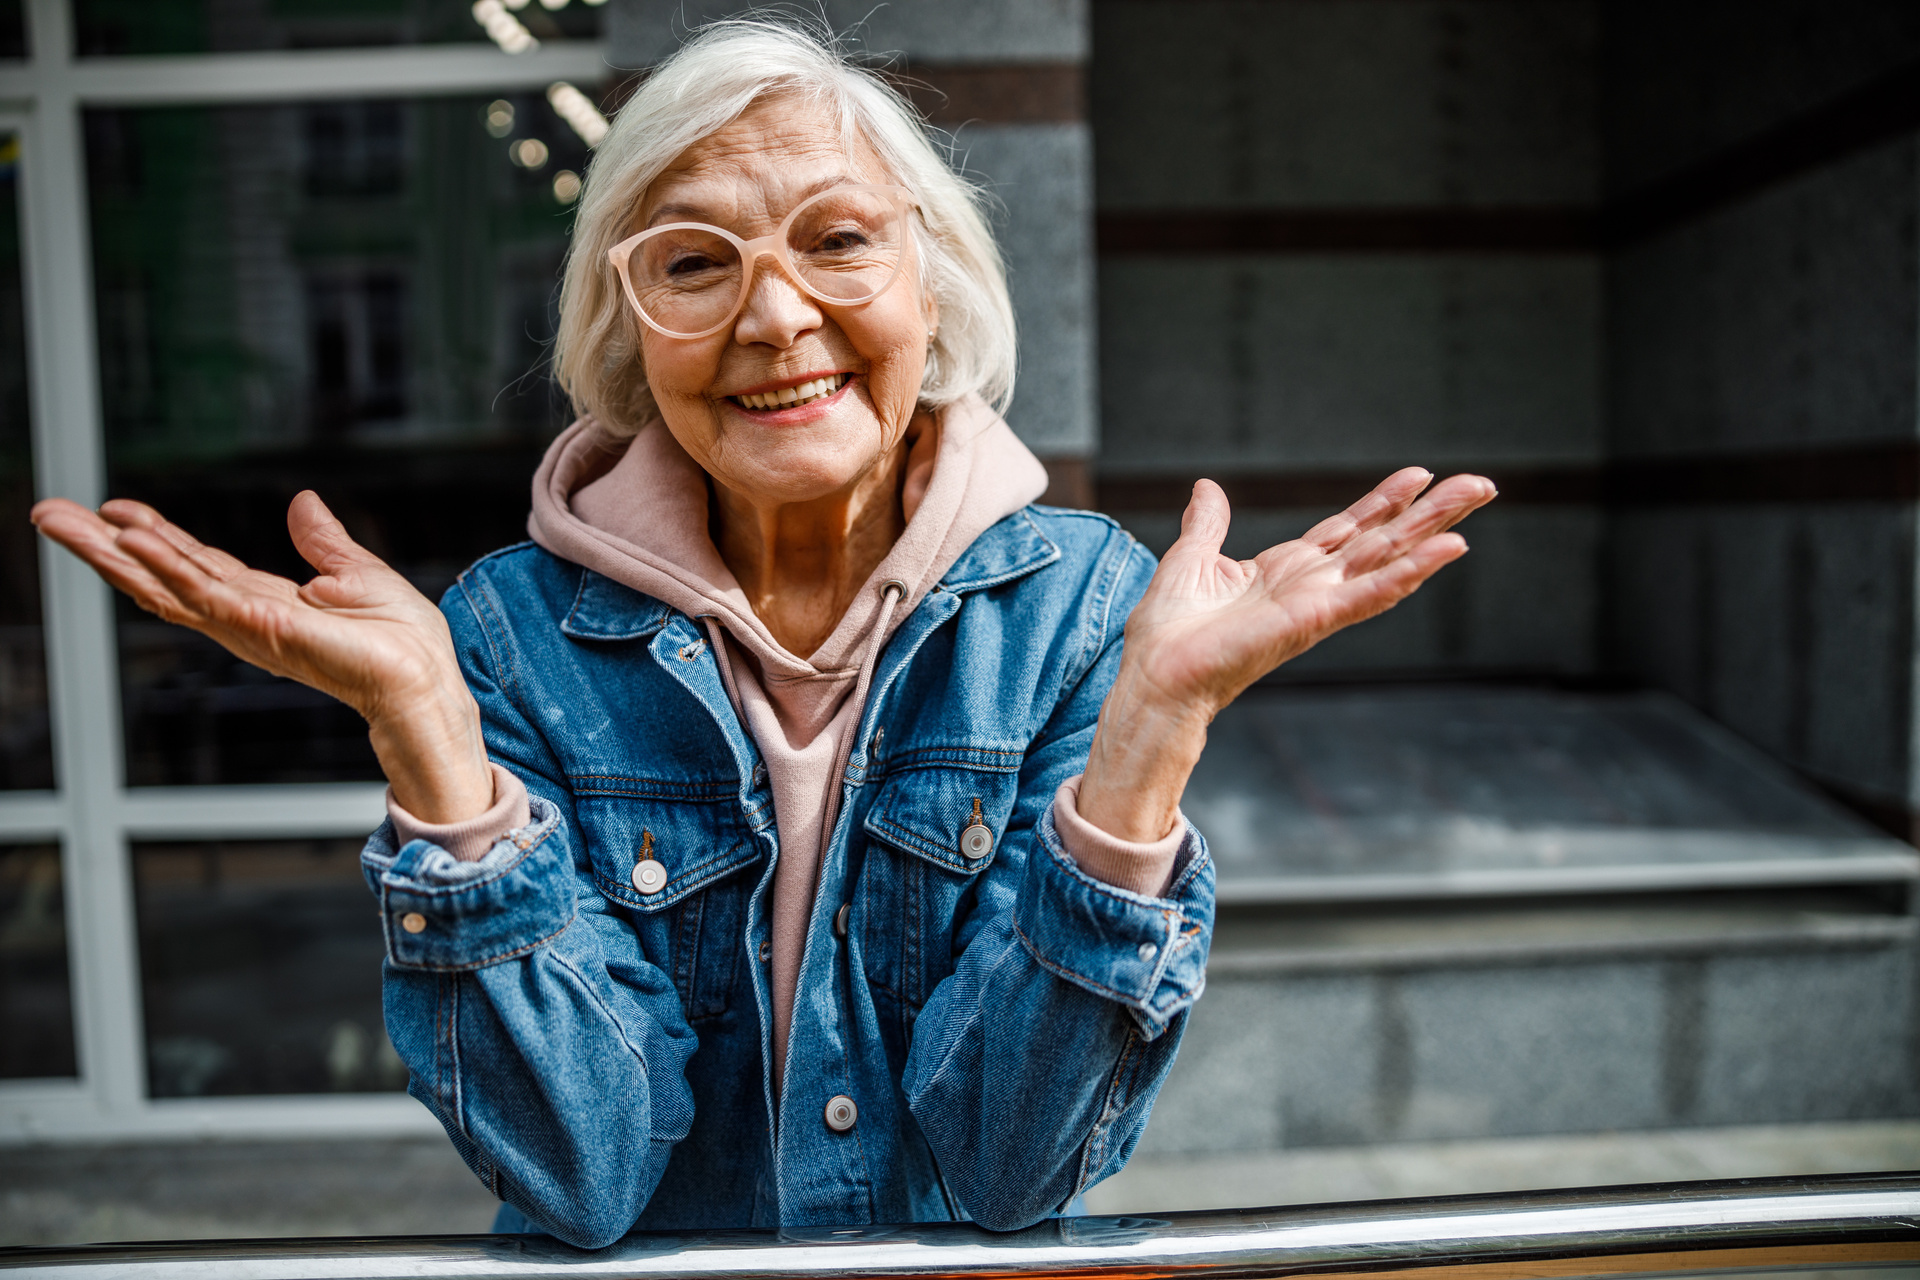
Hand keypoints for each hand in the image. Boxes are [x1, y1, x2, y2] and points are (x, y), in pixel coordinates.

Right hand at [31, 491, 492, 821]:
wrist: (425, 678)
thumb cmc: (402, 642)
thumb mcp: (357, 572)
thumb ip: (322, 542)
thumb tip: (303, 503)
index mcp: (261, 601)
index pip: (192, 564)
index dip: (152, 535)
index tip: (113, 508)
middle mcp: (242, 617)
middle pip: (157, 576)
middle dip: (100, 546)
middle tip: (48, 514)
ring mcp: (246, 625)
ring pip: (163, 583)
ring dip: (112, 552)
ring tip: (64, 520)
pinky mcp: (263, 627)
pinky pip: (203, 593)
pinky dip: (167, 565)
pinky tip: (133, 541)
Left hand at [1078, 468, 1495, 841]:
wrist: (1155, 674)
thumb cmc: (1168, 632)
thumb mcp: (1191, 558)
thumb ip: (1208, 524)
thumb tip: (1208, 488)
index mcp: (1286, 570)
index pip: (1348, 529)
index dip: (1383, 501)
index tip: (1419, 474)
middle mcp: (1311, 586)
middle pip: (1383, 540)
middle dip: (1431, 511)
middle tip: (1480, 484)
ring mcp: (1318, 604)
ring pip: (1388, 558)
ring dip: (1435, 530)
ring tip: (1475, 498)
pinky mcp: (1315, 620)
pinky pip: (1371, 592)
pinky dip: (1409, 570)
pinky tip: (1447, 549)